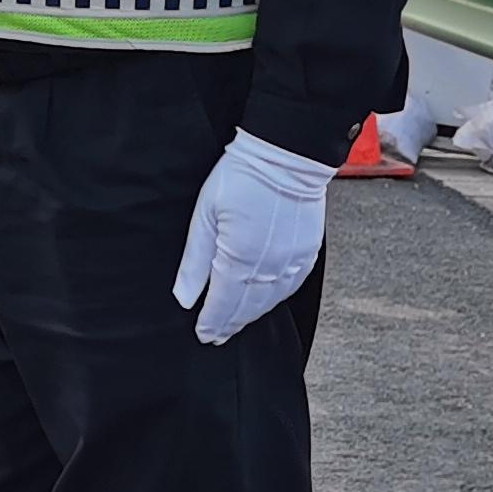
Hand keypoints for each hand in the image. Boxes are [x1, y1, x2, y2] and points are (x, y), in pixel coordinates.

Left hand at [171, 130, 335, 345]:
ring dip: (251, 315)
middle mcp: (269, 268)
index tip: (203, 335)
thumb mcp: (205, 215)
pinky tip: (266, 300)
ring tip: (237, 323)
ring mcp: (292, 262)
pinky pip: (290, 287)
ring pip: (269, 301)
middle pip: (246, 308)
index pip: (222, 304)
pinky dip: (274, 299)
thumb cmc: (242, 178)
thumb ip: (196, 261)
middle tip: (217, 336)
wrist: (287, 156)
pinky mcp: (307, 253)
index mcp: (239, 260)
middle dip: (230, 324)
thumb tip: (185, 298)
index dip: (212, 322)